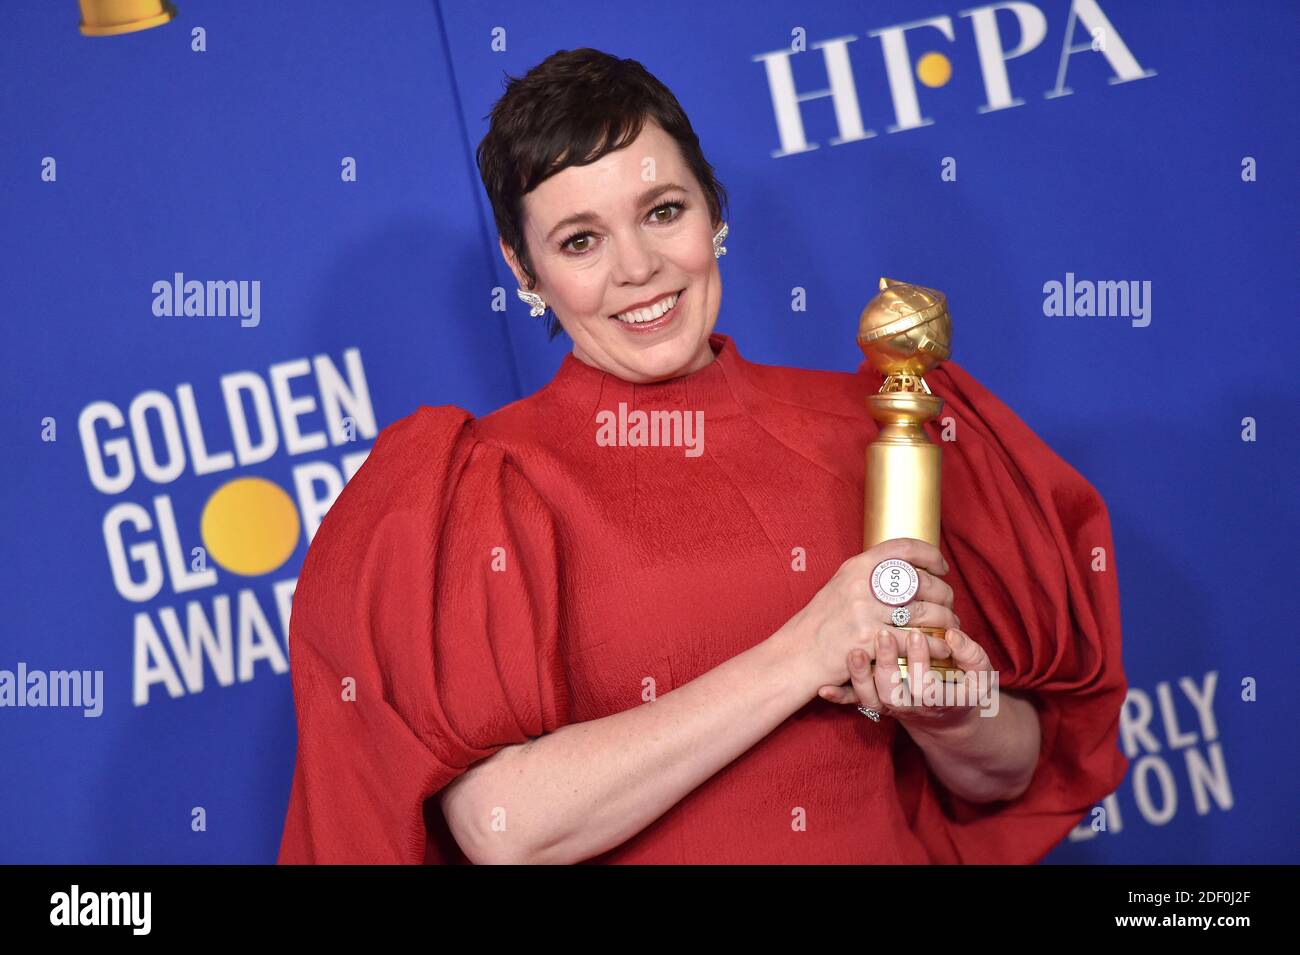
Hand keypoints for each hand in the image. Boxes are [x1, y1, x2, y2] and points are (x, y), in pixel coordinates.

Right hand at [780, 537, 960, 693]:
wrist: (798, 653)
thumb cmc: (821, 623)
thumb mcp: (840, 586)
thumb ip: (868, 577)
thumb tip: (904, 570)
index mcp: (857, 567)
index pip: (903, 548)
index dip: (929, 554)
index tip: (941, 568)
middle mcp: (862, 585)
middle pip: (921, 581)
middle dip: (944, 594)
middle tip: (949, 605)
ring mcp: (865, 612)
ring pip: (924, 611)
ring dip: (945, 621)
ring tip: (949, 627)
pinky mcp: (869, 640)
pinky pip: (915, 640)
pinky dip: (934, 645)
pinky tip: (940, 648)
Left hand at [818, 625, 994, 736]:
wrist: (948, 716)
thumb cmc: (965, 687)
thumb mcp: (979, 675)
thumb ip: (972, 656)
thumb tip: (952, 635)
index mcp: (940, 700)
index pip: (928, 685)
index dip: (922, 661)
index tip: (918, 635)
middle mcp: (912, 707)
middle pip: (894, 692)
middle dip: (887, 663)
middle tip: (883, 635)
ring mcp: (891, 706)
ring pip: (871, 699)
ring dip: (860, 677)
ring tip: (855, 652)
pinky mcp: (876, 702)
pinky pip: (855, 703)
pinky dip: (839, 697)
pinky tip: (824, 688)